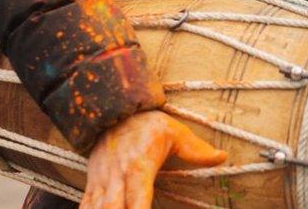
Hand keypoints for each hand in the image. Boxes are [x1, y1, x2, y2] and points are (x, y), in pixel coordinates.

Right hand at [81, 110, 226, 207]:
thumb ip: (197, 150)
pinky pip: (85, 206)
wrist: (114, 109)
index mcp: (138, 166)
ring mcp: (101, 182)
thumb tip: (222, 157)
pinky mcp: (92, 184)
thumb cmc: (148, 123)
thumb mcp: (175, 132)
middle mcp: (116, 177)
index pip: (138, 198)